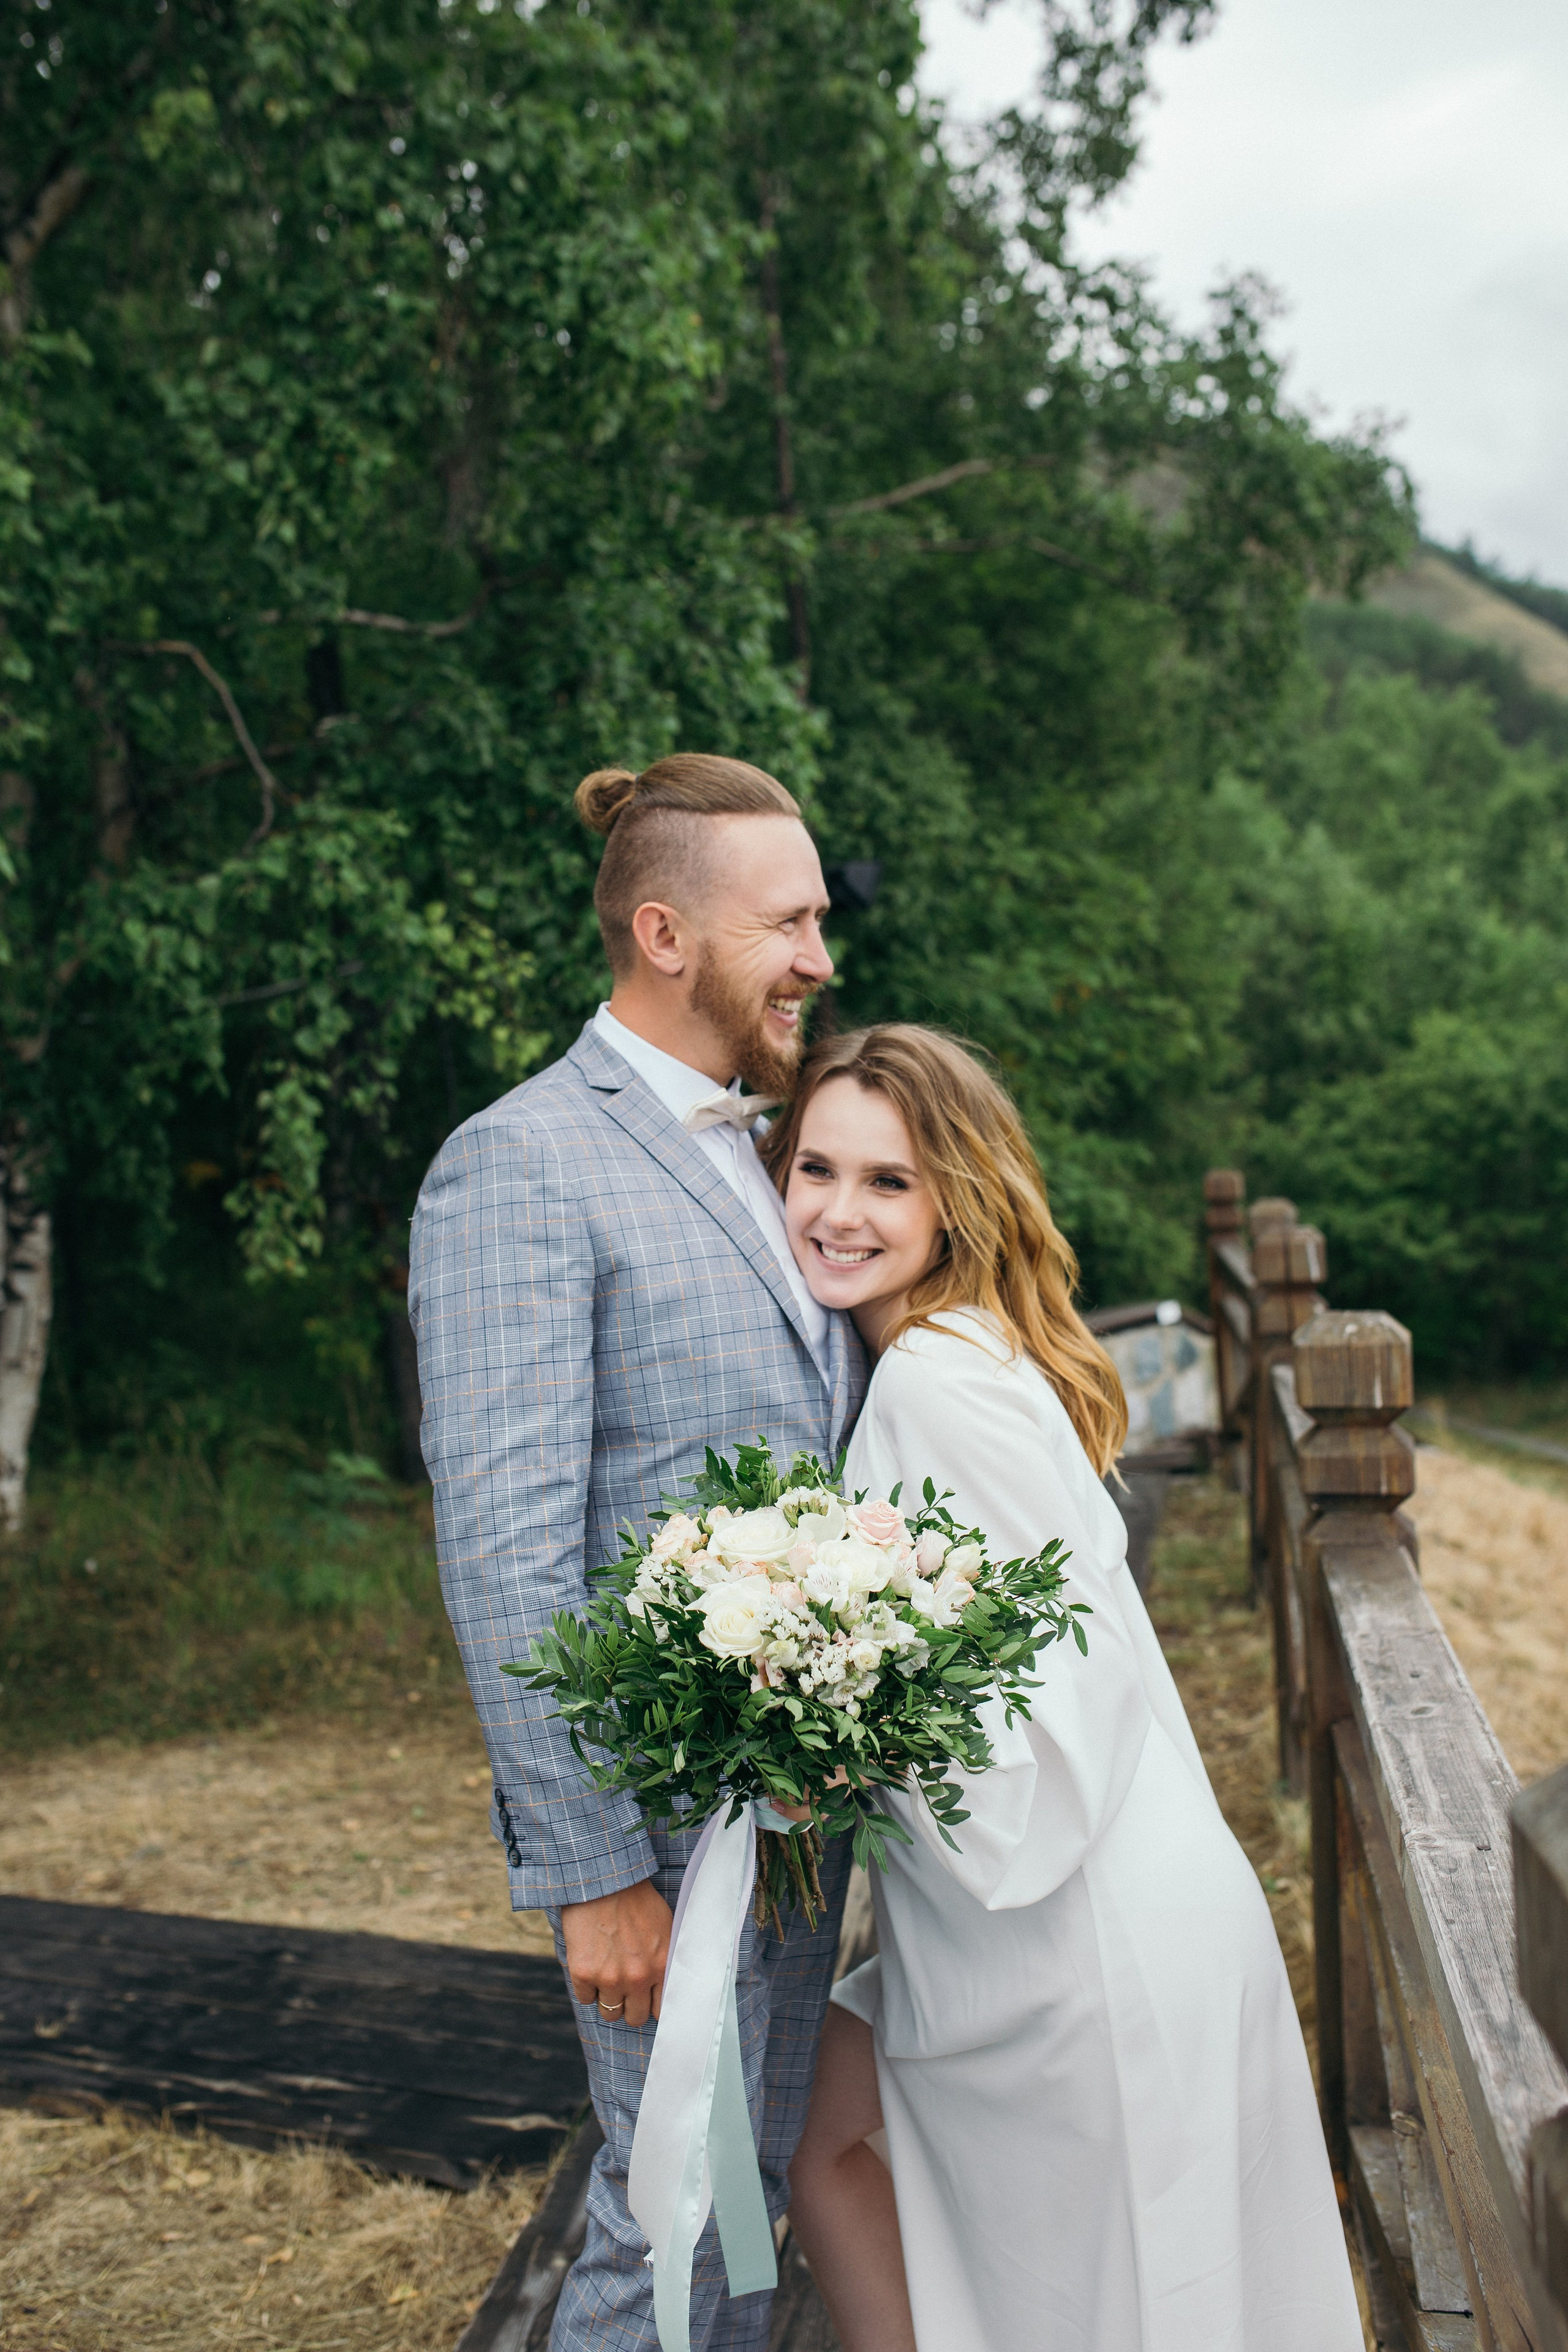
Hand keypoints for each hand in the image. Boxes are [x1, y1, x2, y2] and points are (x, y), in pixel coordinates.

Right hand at [561, 1879, 672, 2028]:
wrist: (603, 1879)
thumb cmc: (636, 1899)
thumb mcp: (664, 1926)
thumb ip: (664, 1959)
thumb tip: (666, 1984)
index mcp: (660, 1966)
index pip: (660, 2010)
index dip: (651, 2004)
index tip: (645, 1998)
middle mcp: (637, 1978)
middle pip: (635, 2017)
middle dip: (630, 2005)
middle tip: (623, 1988)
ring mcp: (609, 1978)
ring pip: (609, 2013)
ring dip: (607, 1998)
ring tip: (606, 1975)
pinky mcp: (583, 1973)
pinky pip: (585, 1999)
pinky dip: (587, 1987)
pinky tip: (590, 1964)